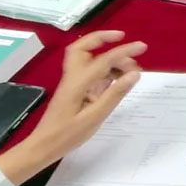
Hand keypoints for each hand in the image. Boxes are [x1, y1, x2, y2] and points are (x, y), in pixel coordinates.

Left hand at [0, 31, 144, 185]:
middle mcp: (74, 76)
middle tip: (123, 40)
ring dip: (107, 57)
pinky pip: (91, 72)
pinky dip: (105, 69)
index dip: (124, 51)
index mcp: (78, 81)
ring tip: (129, 68)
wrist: (43, 147)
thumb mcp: (94, 117)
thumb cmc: (66, 135)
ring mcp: (73, 83)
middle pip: (84, 47)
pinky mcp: (75, 90)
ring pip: (89, 59)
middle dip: (103, 38)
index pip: (104, 59)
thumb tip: (135, 74)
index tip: (142, 47)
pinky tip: (119, 78)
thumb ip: (115, 94)